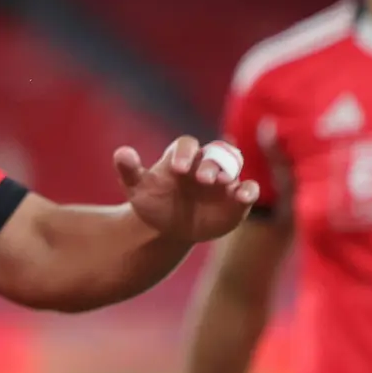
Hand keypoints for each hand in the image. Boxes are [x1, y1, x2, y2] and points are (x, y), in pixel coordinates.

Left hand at [116, 136, 258, 245]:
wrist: (167, 228)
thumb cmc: (152, 201)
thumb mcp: (137, 188)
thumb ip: (129, 170)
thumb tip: (122, 153)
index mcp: (180, 158)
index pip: (186, 144)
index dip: (183, 153)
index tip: (177, 169)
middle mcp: (204, 164)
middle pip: (214, 152)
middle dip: (210, 162)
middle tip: (202, 179)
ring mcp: (222, 180)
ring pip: (234, 165)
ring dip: (231, 170)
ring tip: (224, 181)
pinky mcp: (237, 199)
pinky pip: (249, 189)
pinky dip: (249, 190)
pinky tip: (243, 196)